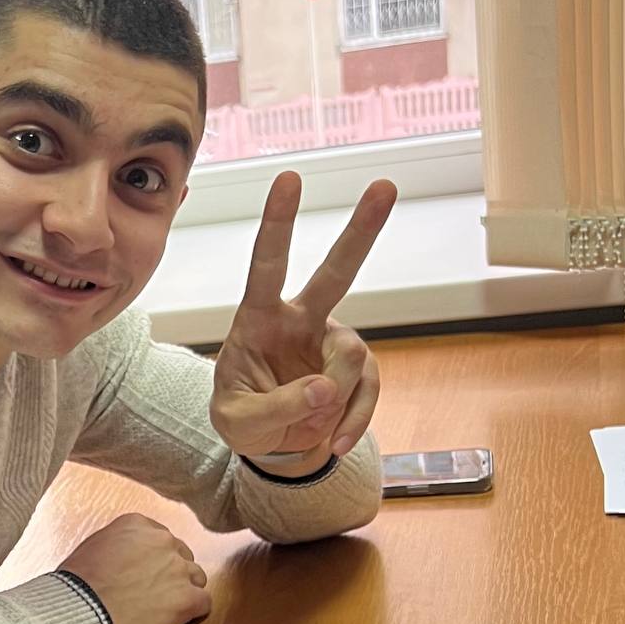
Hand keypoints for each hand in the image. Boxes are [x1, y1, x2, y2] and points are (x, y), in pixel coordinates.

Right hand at [61, 511, 209, 623]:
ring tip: (161, 608)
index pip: (161, 539)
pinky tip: (174, 620)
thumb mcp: (95, 545)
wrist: (80, 609)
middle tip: (152, 593)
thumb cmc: (78, 583)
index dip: (154, 559)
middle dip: (171, 573)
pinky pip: (204, 603)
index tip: (144, 573)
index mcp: (139, 525)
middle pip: (182, 556)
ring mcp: (179, 569)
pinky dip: (192, 612)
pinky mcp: (187, 599)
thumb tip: (128, 556)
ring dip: (183, 591)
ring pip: (196, 578)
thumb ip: (120, 543)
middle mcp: (163, 541)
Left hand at [211, 172, 393, 472]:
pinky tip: (335, 442)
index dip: (278, 223)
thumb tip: (327, 389)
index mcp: (258, 319)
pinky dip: (352, 421)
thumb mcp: (239, 424)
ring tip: (307, 430)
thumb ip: (276, 407)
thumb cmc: (241, 420)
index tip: (289, 177)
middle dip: (361, 230)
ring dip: (333, 401)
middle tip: (385, 185)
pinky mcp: (356, 370)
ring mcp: (332, 343)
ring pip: (351, 358)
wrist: (270, 446)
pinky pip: (366, 390)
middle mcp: (300, 320)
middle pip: (335, 272)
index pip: (266, 265)